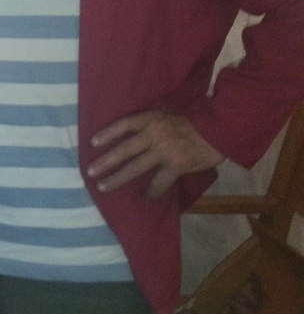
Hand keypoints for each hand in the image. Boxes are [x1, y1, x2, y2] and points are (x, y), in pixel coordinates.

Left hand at [87, 110, 225, 197]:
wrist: (222, 128)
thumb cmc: (197, 122)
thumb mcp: (171, 115)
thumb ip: (154, 123)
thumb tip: (136, 134)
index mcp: (152, 119)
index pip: (124, 124)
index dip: (107, 133)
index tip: (92, 142)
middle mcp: (155, 134)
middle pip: (124, 149)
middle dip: (105, 161)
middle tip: (90, 172)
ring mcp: (165, 150)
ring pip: (135, 167)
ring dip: (118, 178)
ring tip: (104, 187)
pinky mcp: (176, 165)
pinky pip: (159, 181)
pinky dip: (151, 191)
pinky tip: (145, 198)